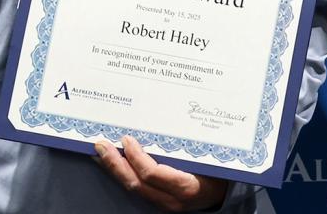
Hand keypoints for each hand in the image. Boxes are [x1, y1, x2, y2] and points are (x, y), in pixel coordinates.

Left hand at [95, 135, 228, 210]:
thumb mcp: (211, 158)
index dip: (136, 157)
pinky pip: (137, 189)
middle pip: (136, 183)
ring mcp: (164, 204)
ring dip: (114, 169)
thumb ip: (190, 147)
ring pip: (132, 188)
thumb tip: (167, 122)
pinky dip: (123, 174)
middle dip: (115, 163)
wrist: (225, 195)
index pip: (152, 173)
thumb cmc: (221, 171)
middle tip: (101, 145)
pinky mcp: (159, 202)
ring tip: (100, 153)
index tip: (127, 139)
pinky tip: (114, 164)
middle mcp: (172, 199)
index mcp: (186, 186)